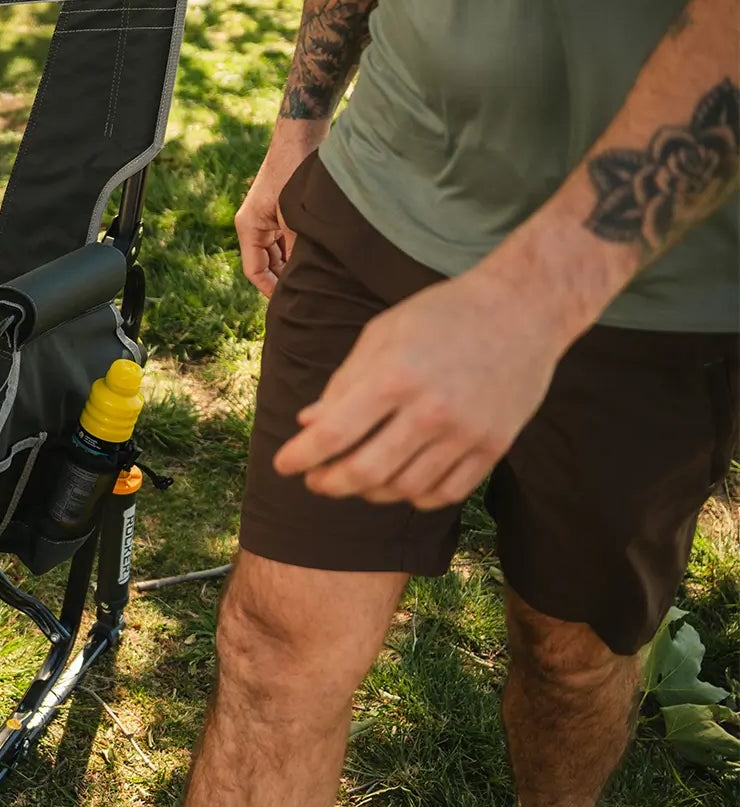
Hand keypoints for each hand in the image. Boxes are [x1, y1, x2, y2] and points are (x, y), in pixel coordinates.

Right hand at [235, 120, 327, 296]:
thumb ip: (297, 247)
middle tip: (308, 295)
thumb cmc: (293, 171)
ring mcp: (269, 219)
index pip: (254, 271)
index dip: (271, 290)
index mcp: (249, 227)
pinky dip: (299, 251)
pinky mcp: (282, 213)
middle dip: (283, 280)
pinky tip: (317, 258)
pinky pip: (287, 241)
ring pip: (278, 254)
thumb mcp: (295, 216)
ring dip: (293, 265)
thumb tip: (305, 277)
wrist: (300, 137)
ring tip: (315, 279)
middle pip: (266, 265)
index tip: (290, 303)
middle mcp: (255, 225)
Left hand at [272, 263, 569, 508]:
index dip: (301, 456)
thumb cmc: (443, 314)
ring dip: (370, 492)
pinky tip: (399, 483)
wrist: (523, 310)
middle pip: (366, 472)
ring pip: (404, 489)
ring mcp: (466, 433)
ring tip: (354, 479)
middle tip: (314, 481)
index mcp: (395, 376)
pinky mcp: (494, 447)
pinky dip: (415, 496)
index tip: (283, 465)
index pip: (334, 433)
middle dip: (329, 483)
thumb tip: (308, 424)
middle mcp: (431, 411)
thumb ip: (344, 382)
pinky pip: (446, 493)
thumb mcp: (382, 333)